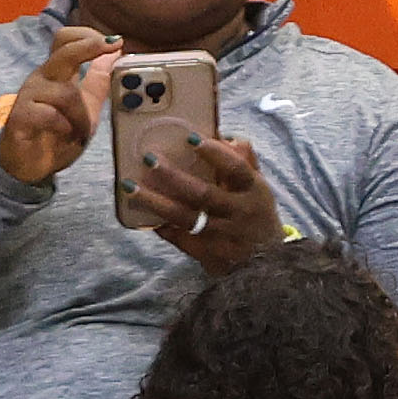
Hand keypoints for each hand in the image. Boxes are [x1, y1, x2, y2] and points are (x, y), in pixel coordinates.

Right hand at [0, 26, 112, 186]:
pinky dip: (63, 125)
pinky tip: (64, 133)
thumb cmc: (56, 133)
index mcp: (56, 73)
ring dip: (81, 115)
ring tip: (80, 132)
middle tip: (111, 46)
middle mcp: (42, 79)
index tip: (115, 41)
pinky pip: (47, 114)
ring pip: (64, 93)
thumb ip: (99, 80)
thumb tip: (115, 51)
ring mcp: (28, 96)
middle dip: (88, 47)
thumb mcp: (87, 107)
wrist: (29, 166)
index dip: (87, 36)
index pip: (65, 40)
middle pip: (63, 52)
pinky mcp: (20, 117)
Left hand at [140, 132, 284, 272]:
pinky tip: (139, 214)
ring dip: (155, 201)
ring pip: (184, 217)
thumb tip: (223, 136)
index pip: (235, 168)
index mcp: (254, 191)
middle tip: (148, 158)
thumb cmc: (257, 214)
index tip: (190, 138)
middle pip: (203, 194)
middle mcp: (238, 213)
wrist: (267, 262)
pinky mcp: (207, 253)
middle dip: (173, 176)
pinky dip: (159, 225)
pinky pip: (177, 237)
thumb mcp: (259, 187)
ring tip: (130, 187)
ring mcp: (221, 235)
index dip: (214, 153)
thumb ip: (244, 161)